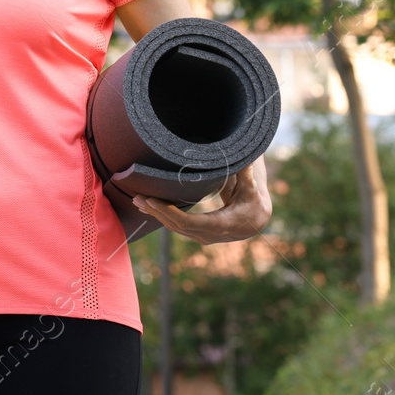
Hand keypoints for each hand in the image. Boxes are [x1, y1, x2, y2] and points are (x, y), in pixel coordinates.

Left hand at [132, 159, 272, 243]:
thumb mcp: (251, 188)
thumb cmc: (253, 201)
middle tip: (138, 197)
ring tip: (138, 201)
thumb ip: (246, 174)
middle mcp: (208, 235)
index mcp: (220, 224)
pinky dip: (162, 217)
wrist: (256, 221)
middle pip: (176, 225)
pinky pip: (176, 227)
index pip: (188, 222)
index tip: (153, 201)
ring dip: (156, 214)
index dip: (169, 212)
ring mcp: (201, 236)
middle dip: (156, 211)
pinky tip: (148, 208)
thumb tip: (245, 158)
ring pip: (173, 227)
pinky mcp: (197, 233)